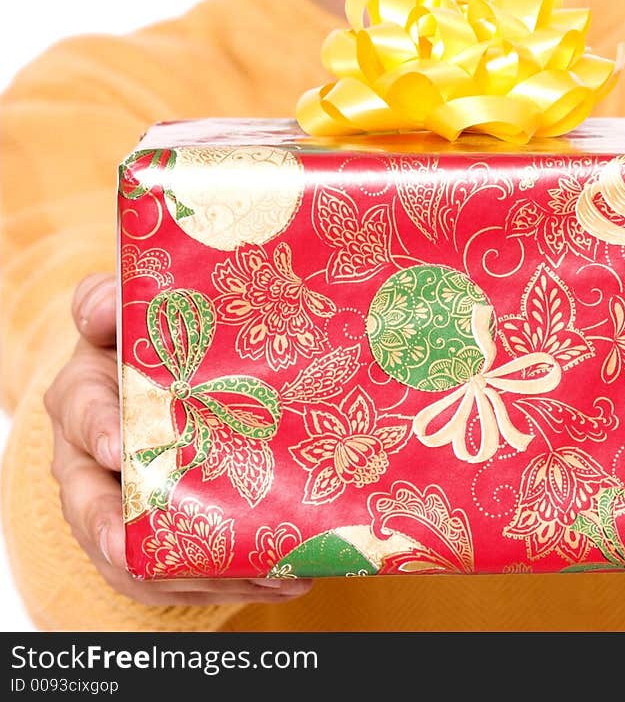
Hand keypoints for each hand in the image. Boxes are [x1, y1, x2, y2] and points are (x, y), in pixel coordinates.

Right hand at [44, 272, 313, 606]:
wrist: (162, 379)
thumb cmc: (145, 341)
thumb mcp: (125, 313)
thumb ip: (109, 300)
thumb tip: (105, 304)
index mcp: (84, 396)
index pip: (81, 410)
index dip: (100, 430)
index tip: (123, 449)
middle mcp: (90, 461)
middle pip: (90, 506)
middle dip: (115, 534)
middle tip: (142, 552)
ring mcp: (118, 509)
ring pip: (139, 557)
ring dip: (196, 572)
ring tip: (262, 570)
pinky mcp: (151, 545)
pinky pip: (177, 577)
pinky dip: (229, 581)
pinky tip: (284, 575)